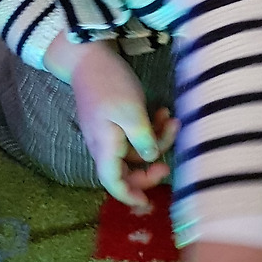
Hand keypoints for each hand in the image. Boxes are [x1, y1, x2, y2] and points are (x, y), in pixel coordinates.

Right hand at [47, 37, 172, 211]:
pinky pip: (135, 134)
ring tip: (172, 120)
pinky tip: (162, 111)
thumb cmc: (109, 85)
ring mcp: (109, 132)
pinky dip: (150, 127)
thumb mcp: (132, 113)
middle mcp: (104, 145)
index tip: (147, 203)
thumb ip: (143, 140)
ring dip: (157, 140)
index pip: (113, 182)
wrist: (88, 58)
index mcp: (105, 147)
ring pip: (135, 150)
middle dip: (150, 169)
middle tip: (168, 164)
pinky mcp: (114, 121)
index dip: (129, 195)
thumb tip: (151, 158)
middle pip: (127, 171)